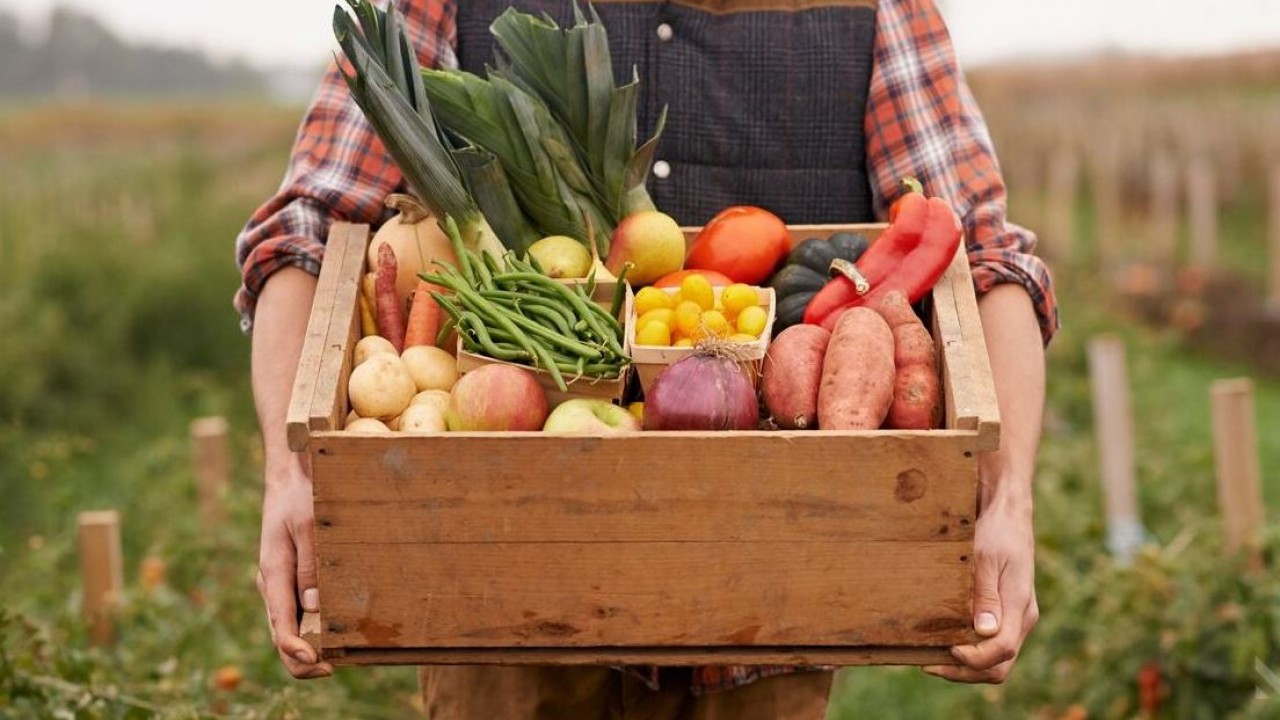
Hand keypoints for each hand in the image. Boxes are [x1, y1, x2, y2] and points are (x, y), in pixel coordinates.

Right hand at [256, 455, 333, 678]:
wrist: (290, 475)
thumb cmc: (301, 496)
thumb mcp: (308, 526)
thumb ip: (310, 566)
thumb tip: (314, 607)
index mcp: (273, 575)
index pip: (280, 626)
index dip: (298, 652)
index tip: (321, 664)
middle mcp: (272, 585)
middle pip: (281, 636)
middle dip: (305, 659)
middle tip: (336, 667)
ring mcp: (279, 584)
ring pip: (289, 627)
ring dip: (309, 646)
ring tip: (342, 657)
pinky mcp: (289, 579)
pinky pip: (296, 612)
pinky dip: (311, 628)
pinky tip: (335, 632)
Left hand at [923, 487, 1037, 683]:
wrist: (1008, 513)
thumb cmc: (996, 531)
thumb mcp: (985, 558)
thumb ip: (985, 595)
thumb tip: (984, 632)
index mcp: (1019, 606)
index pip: (1001, 651)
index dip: (972, 659)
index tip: (946, 650)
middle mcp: (1021, 617)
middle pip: (999, 666)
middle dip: (965, 672)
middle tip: (928, 664)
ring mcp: (1016, 616)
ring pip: (996, 659)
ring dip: (965, 666)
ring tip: (931, 657)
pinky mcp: (1006, 611)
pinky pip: (991, 644)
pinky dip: (969, 651)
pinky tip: (943, 641)